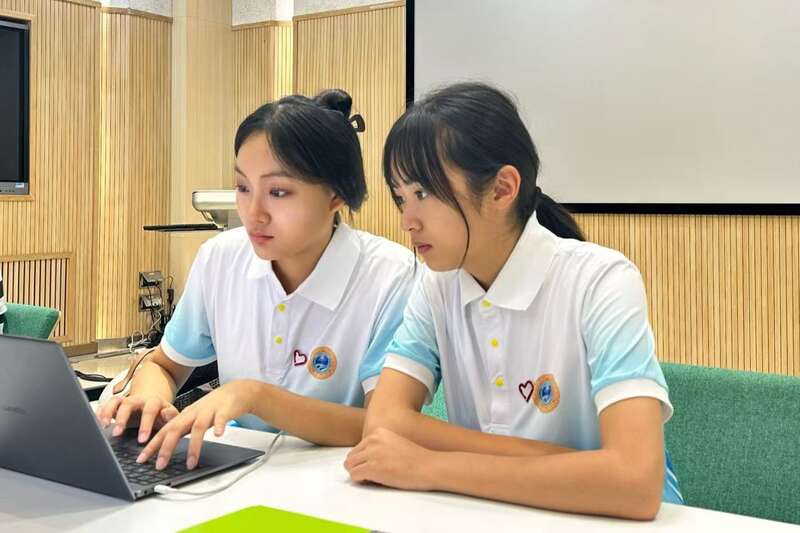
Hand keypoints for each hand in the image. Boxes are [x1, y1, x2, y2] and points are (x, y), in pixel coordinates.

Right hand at [98, 394, 178, 442]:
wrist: (154, 405)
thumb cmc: (161, 414)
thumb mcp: (171, 416)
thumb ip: (171, 416)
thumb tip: (166, 413)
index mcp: (154, 402)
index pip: (150, 410)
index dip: (145, 425)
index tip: (142, 440)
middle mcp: (138, 400)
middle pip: (129, 404)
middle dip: (122, 419)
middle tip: (117, 434)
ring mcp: (126, 401)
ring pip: (115, 402)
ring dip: (107, 413)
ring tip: (103, 426)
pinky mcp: (116, 405)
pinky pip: (105, 404)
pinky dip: (100, 412)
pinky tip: (96, 423)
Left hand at [136, 380, 260, 470]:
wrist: (235, 391)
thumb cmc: (213, 407)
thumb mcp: (193, 417)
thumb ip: (181, 430)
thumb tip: (164, 447)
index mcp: (184, 416)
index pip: (164, 432)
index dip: (152, 446)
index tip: (141, 460)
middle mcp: (194, 413)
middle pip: (176, 429)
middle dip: (166, 448)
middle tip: (160, 465)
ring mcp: (209, 411)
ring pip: (198, 428)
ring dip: (194, 446)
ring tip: (191, 463)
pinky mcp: (224, 410)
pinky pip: (221, 418)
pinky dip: (219, 426)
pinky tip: (218, 435)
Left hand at [344, 428, 436, 490]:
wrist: (428, 466)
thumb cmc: (417, 459)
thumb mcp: (395, 443)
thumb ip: (379, 447)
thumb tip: (365, 460)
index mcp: (379, 432)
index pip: (358, 448)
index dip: (364, 460)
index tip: (376, 466)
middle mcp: (372, 439)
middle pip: (351, 456)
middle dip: (358, 467)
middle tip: (373, 475)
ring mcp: (371, 453)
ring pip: (350, 466)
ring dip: (359, 474)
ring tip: (375, 478)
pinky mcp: (371, 467)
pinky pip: (354, 476)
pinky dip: (361, 481)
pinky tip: (376, 481)